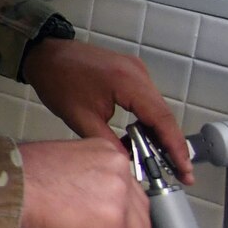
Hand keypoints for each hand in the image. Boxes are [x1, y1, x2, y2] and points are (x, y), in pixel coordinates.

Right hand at [19, 138, 152, 227]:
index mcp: (107, 153)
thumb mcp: (65, 174)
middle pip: (139, 218)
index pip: (131, 196)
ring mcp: (118, 193)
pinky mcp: (112, 220)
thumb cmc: (20, 176)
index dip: (127, 225)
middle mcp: (118, 169)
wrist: (5, 184)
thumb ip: (90, 194)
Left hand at [25, 39, 191, 183]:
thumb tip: (129, 165)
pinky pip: (147, 101)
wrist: (43, 54)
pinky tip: (145, 139)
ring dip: (160, 134)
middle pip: (163, 114)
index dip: (175, 148)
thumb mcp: (80, 118)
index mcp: (128, 81)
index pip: (161, 119)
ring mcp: (136, 70)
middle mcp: (138, 73)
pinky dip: (148, 120)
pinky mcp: (131, 72)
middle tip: (179, 173)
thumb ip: (108, 143)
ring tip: (163, 162)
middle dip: (171, 145)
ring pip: (157, 108)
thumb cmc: (57, 82)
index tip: (185, 171)